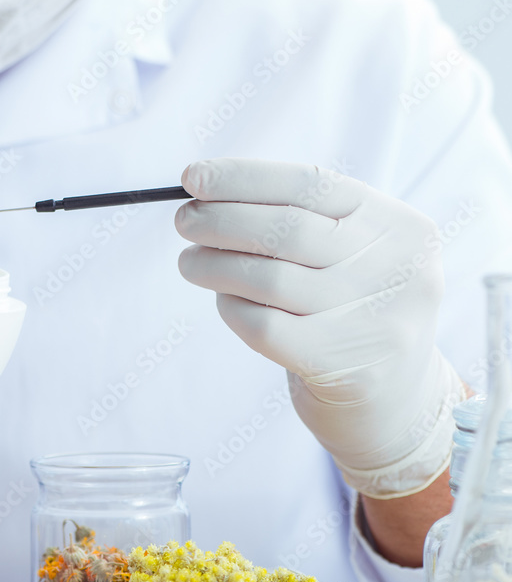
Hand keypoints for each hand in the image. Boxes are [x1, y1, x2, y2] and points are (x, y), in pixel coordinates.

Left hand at [174, 158, 464, 497]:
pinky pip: (265, 326)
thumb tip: (205, 192)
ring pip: (269, 278)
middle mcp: (398, 268)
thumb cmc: (350, 309)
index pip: (310, 184)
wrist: (397, 402)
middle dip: (220, 220)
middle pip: (286, 229)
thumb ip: (295, 217)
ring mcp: (377, 321)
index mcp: (398, 225)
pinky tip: (225, 302)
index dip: (242, 178)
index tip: (191, 178)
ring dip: (214, 265)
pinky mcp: (347, 368)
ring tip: (189, 262)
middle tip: (184, 221)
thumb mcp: (349, 252)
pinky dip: (232, 308)